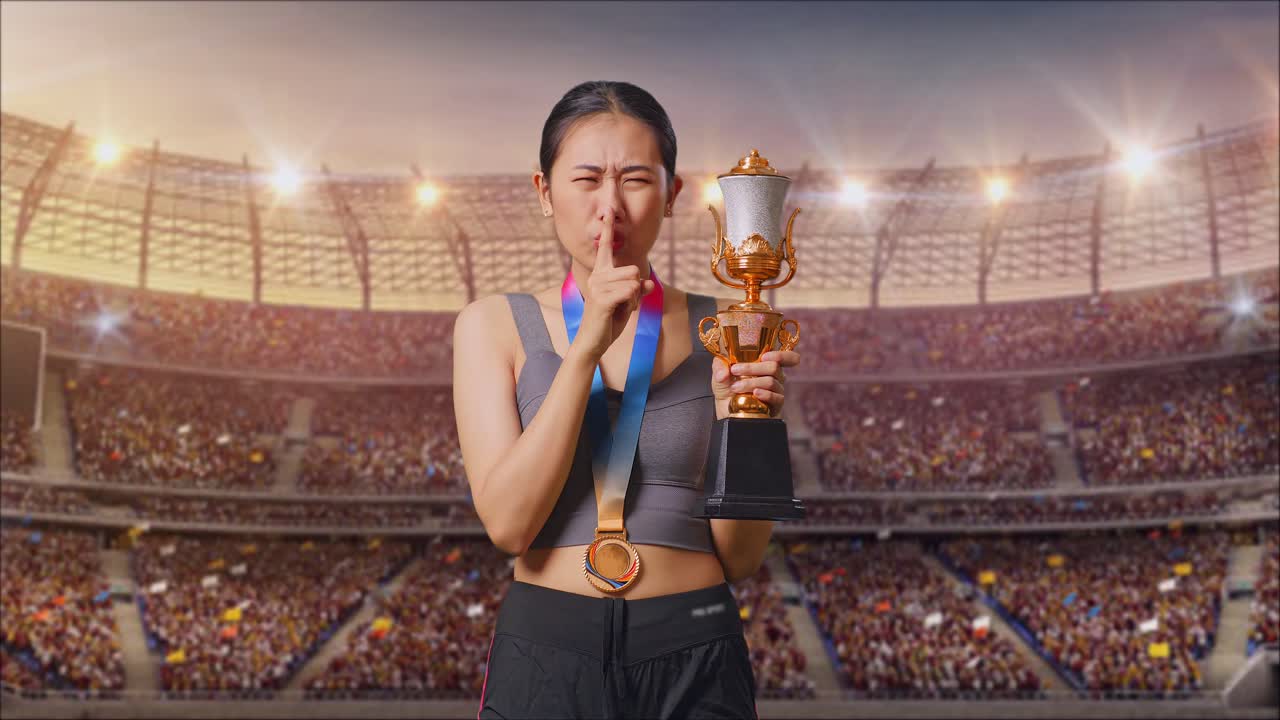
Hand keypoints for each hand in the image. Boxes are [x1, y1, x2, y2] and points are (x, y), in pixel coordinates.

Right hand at [573, 215, 654, 360]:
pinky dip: (631, 304)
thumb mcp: (627, 303)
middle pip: (634, 270)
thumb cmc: (609, 321)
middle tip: (623, 304)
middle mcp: (598, 275)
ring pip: (634, 282)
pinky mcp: (602, 298)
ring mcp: (598, 286)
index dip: (608, 229)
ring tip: (619, 309)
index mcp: (601, 273)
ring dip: (633, 299)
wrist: (593, 342)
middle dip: (636, 290)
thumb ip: (637, 290)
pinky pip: (630, 292)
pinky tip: (618, 313)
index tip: (608, 211)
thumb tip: (648, 282)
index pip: (606, 247)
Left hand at [710, 349, 800, 418]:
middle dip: (753, 367)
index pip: (787, 357)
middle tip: (735, 370)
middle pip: (774, 366)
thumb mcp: (720, 373)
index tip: (765, 356)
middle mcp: (775, 377)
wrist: (727, 411)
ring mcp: (776, 391)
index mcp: (765, 365)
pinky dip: (765, 394)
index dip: (781, 355)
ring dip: (751, 382)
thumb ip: (720, 365)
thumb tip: (724, 372)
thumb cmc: (728, 390)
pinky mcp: (776, 405)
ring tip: (736, 387)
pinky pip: (776, 398)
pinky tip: (755, 393)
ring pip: (771, 381)